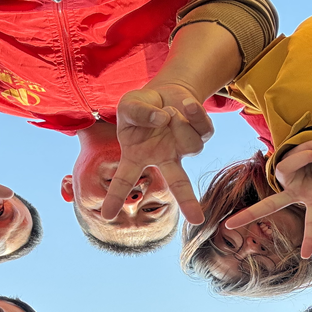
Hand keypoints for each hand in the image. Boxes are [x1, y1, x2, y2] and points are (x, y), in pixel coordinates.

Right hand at [103, 84, 213, 222]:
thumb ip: (139, 112)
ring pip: (192, 146)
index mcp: (138, 157)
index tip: (107, 216)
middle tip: (196, 220)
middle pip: (178, 183)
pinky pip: (204, 130)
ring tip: (167, 111)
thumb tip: (162, 120)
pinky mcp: (201, 135)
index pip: (124, 181)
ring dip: (179, 122)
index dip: (116, 197)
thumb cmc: (141, 104)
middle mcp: (163, 158)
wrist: (164, 91)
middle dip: (188, 201)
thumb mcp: (128, 105)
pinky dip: (196, 115)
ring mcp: (183, 150)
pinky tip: (187, 106)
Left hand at [223, 139, 311, 258]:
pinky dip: (309, 145)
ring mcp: (286, 179)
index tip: (305, 256)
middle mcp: (296, 193)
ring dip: (308, 153)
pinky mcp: (282, 165)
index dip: (310, 238)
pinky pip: (292, 152)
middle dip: (250, 214)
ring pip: (287, 165)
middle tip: (229, 225)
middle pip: (271, 205)